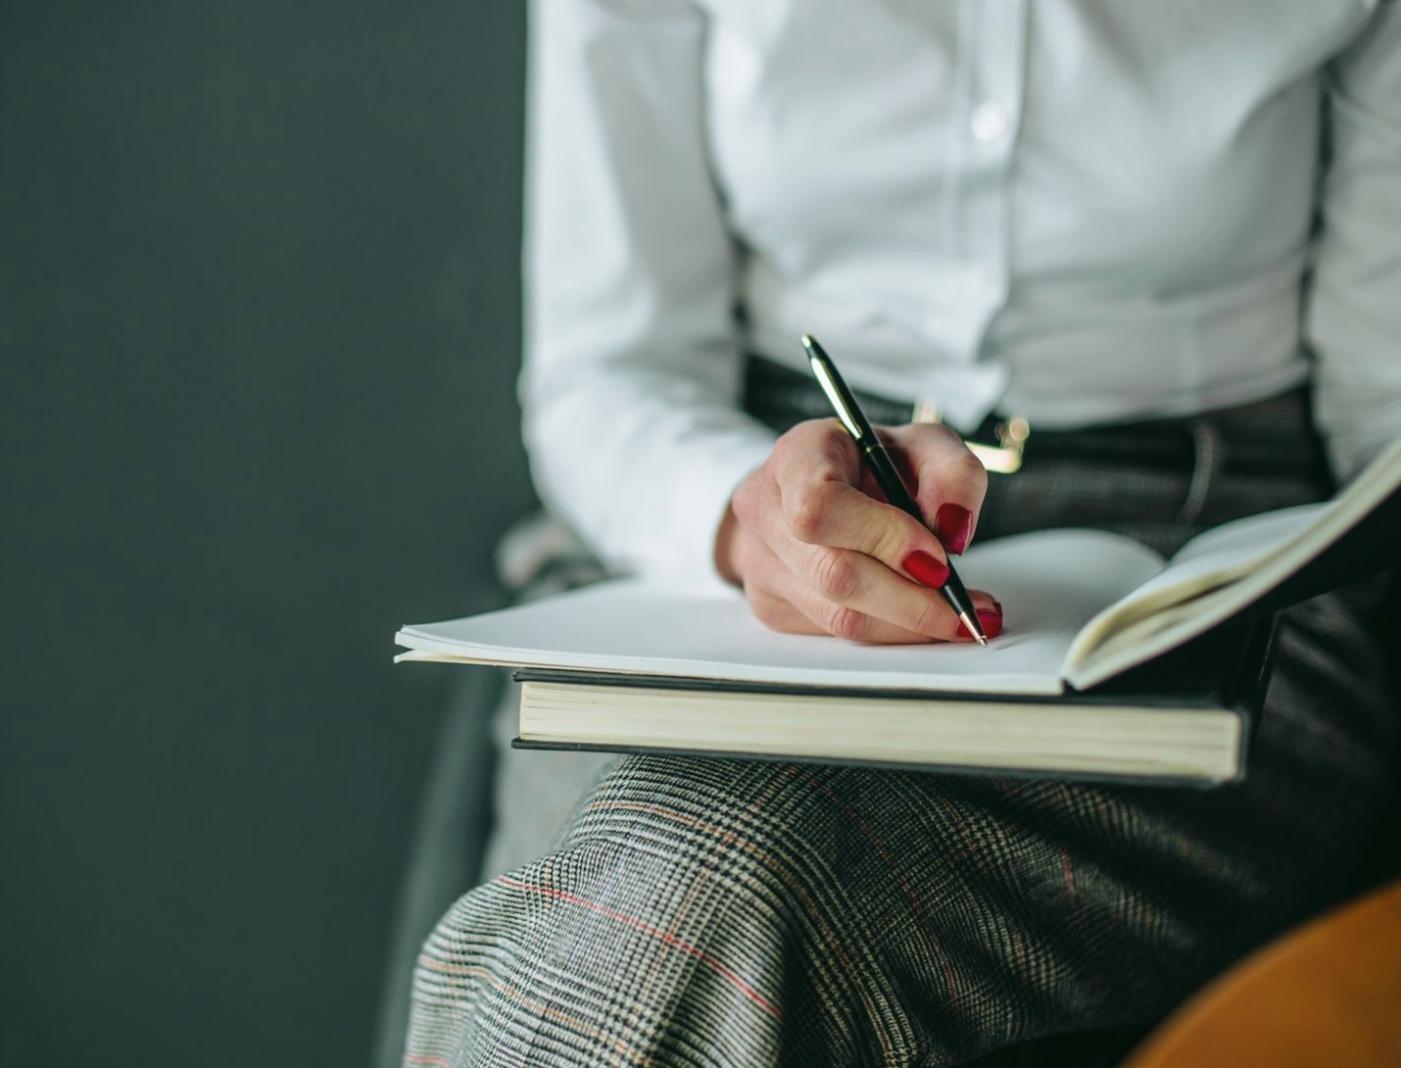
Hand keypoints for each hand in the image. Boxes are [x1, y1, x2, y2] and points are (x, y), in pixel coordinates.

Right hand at [715, 419, 1001, 643]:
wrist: (814, 486)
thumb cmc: (868, 463)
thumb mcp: (923, 445)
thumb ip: (953, 474)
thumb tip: (953, 531)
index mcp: (798, 456)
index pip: (820, 506)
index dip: (882, 538)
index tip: (937, 557)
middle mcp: (765, 510)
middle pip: (834, 573)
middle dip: (912, 600)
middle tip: (966, 607)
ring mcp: (760, 564)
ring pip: (838, 617)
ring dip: (908, 625)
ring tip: (957, 617)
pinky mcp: (771, 607)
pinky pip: (835, 635)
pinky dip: (889, 632)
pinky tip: (919, 619)